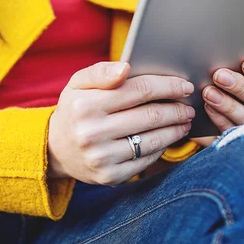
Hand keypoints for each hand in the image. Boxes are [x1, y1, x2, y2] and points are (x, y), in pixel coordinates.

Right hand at [47, 62, 194, 185]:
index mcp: (86, 105)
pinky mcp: (110, 176)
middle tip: (188, 106)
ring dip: (175, 129)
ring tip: (184, 121)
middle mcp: (92, 133)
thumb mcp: (78, 84)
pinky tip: (167, 138)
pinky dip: (162, 147)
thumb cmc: (75, 110)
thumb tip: (126, 68)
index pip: (139, 90)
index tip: (185, 86)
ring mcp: (102, 157)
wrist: (55, 149)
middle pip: (151, 116)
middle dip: (177, 109)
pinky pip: (146, 159)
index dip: (168, 87)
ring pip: (153, 139)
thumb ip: (101, 72)